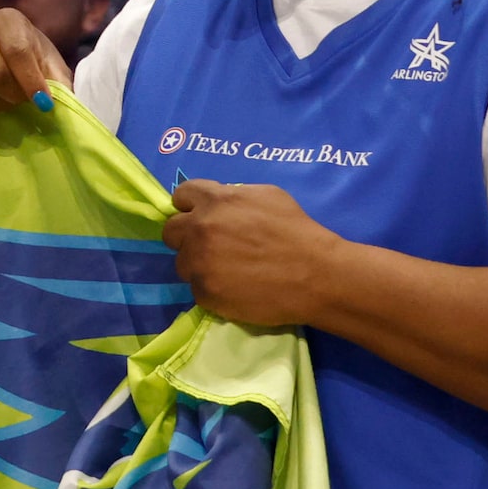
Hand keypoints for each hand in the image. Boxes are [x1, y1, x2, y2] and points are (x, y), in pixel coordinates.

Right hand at [0, 10, 72, 114]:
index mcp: (7, 20)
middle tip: (22, 101)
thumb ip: (59, 81)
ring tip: (6, 101)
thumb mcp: (49, 63)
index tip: (44, 104)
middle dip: (13, 96)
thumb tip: (65, 105)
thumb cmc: (30, 57)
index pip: (17, 51)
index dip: (31, 81)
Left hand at [161, 179, 343, 330]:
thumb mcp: (267, 195)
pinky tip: (235, 288)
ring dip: (198, 265)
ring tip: (227, 270)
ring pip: (182, 263)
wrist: (315, 275)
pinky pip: (197, 288)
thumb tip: (217, 202)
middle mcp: (200, 229)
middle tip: (211, 246)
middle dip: (187, 236)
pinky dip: (212, 288)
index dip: (190, 206)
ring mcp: (199, 263)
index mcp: (214, 201)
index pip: (181, 195)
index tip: (200, 216)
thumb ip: (233, 195)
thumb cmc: (297, 231)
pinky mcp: (205, 293)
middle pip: (171, 231)